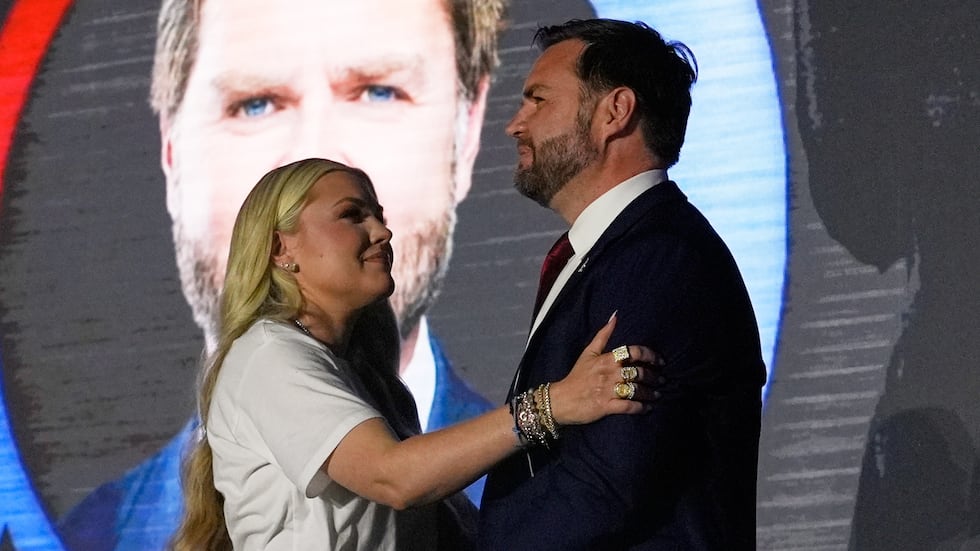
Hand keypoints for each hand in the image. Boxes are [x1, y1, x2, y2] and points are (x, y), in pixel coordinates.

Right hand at [548, 314, 662, 424]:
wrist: (561, 399)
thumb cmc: (577, 376)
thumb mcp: (588, 352)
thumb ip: (603, 335)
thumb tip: (615, 316)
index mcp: (606, 359)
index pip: (633, 352)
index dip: (650, 355)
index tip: (660, 361)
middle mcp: (608, 374)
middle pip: (638, 372)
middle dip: (654, 376)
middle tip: (661, 379)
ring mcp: (607, 391)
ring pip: (636, 389)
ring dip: (650, 392)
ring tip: (657, 394)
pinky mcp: (605, 407)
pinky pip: (628, 406)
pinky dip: (641, 407)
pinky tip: (647, 408)